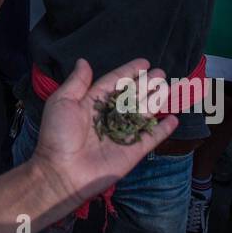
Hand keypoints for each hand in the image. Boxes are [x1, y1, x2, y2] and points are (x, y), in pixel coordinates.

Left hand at [30, 58, 177, 207]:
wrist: (62, 171)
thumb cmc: (58, 135)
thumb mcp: (62, 102)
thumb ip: (77, 82)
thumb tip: (83, 61)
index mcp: (92, 102)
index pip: (115, 83)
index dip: (129, 72)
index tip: (144, 63)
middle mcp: (109, 116)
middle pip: (132, 96)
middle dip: (147, 84)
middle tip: (161, 74)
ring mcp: (122, 133)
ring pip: (143, 113)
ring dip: (156, 101)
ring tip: (168, 88)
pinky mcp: (132, 151)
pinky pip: (151, 138)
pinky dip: (162, 129)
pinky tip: (173, 118)